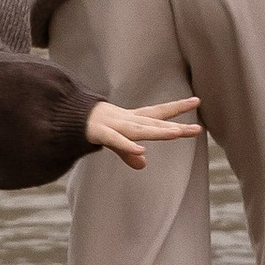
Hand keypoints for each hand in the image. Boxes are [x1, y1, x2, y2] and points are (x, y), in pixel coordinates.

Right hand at [85, 94, 203, 169]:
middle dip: (175, 124)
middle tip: (197, 129)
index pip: (159, 113)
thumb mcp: (114, 141)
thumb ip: (128, 152)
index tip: (196, 101)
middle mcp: (127, 120)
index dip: (177, 108)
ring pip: (140, 130)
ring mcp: (114, 126)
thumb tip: (142, 163)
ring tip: (176, 134)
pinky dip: (128, 145)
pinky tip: (141, 151)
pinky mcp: (100, 133)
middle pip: (155, 122)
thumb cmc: (94, 126)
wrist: (68, 116)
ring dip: (158, 132)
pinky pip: (116, 140)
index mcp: (132, 119)